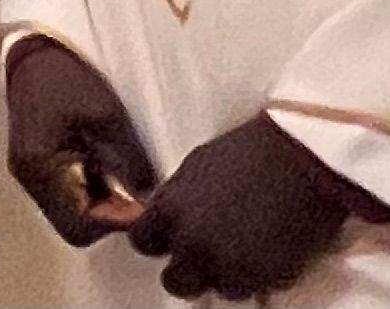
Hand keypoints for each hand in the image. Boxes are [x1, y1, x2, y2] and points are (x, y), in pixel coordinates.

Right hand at [6, 35, 157, 246]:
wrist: (32, 47)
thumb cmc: (65, 75)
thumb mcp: (105, 114)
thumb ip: (129, 159)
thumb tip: (151, 196)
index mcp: (38, 166)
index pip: (77, 224)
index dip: (112, 223)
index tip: (140, 208)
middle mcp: (29, 179)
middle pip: (72, 225)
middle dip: (107, 218)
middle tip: (137, 199)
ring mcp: (30, 174)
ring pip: (69, 213)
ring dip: (100, 206)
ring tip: (126, 182)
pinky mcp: (38, 165)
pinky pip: (66, 195)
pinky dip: (90, 192)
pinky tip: (108, 170)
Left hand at [131, 112, 371, 300]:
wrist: (301, 159)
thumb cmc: (250, 153)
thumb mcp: (197, 167)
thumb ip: (177, 200)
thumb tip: (167, 219)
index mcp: (170, 209)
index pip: (143, 242)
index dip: (157, 241)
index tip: (169, 238)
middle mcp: (191, 243)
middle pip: (174, 279)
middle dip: (187, 269)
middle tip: (207, 252)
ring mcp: (224, 265)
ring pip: (212, 288)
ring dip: (222, 273)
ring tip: (242, 246)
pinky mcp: (257, 280)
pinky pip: (244, 291)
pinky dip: (250, 278)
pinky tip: (262, 252)